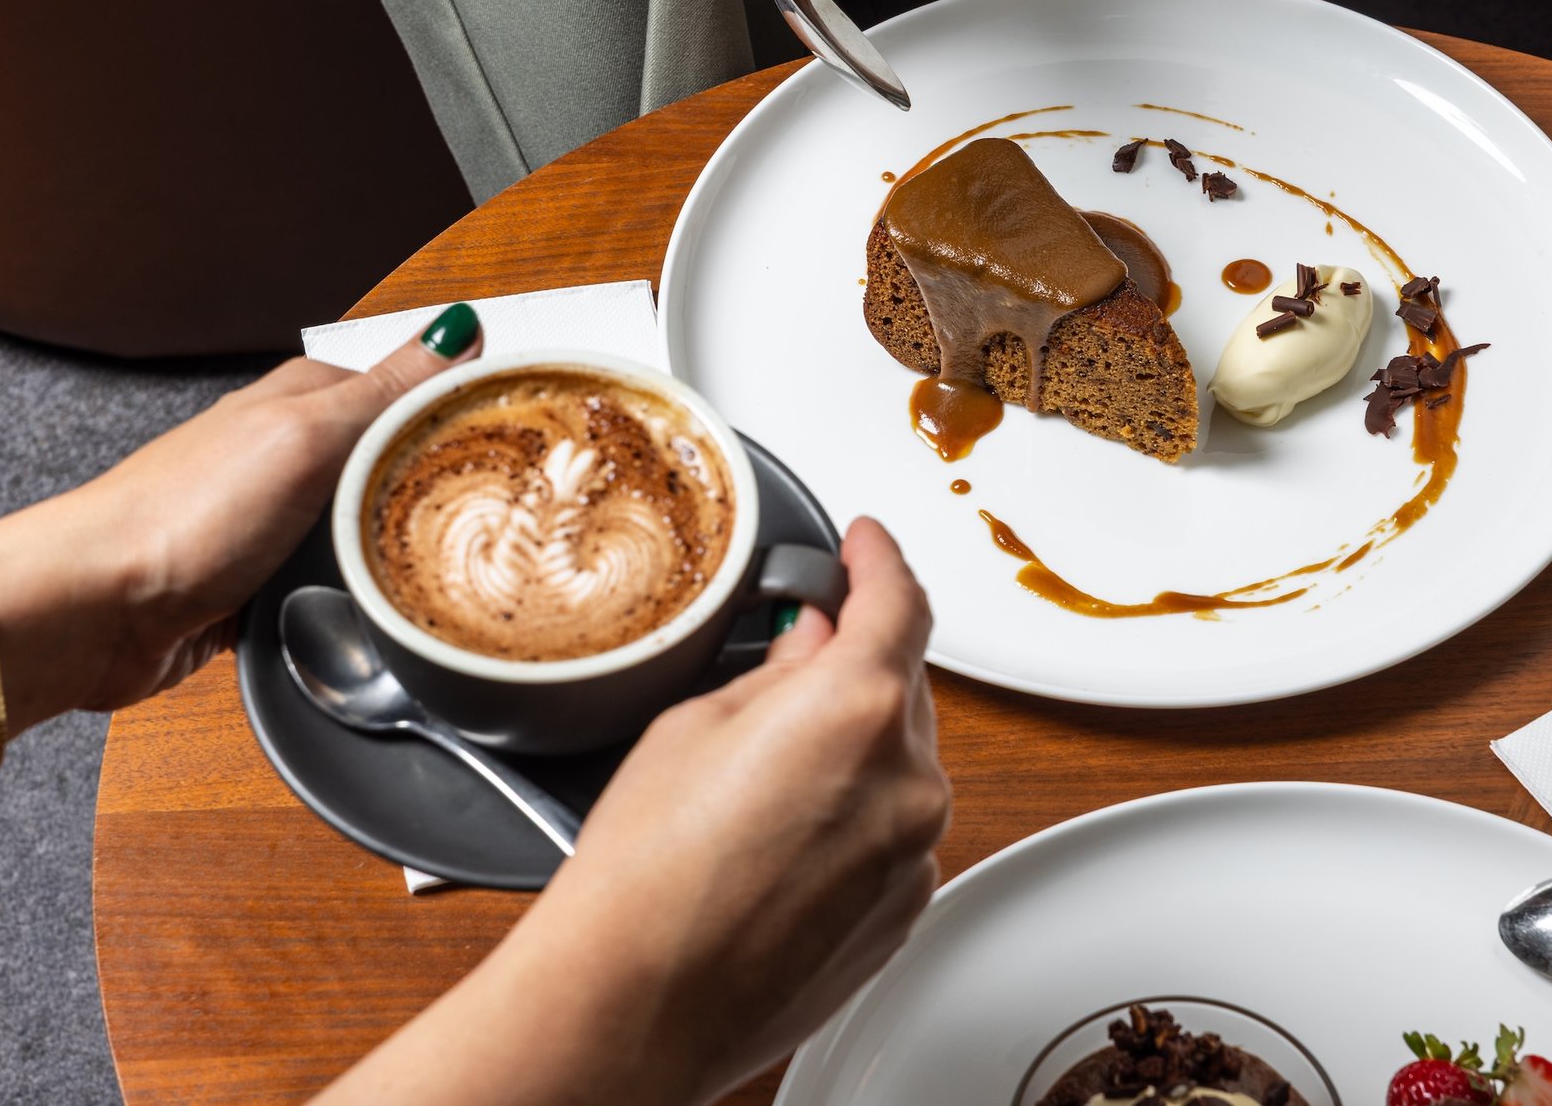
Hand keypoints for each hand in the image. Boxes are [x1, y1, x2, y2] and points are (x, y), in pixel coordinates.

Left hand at [0, 304, 484, 730]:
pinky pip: (341, 589)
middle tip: (498, 524)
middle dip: (441, 495)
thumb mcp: (306, 435)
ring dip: (399, 555)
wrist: (96, 610)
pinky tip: (382, 614)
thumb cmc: (183, 514)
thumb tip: (460, 329)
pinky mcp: (267, 585)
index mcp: (308, 398)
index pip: (416, 390)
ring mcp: (280, 523)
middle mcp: (295, 455)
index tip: (525, 445)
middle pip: (401, 468)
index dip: (469, 415)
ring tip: (446, 575)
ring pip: (374, 533)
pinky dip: (361, 600)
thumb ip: (389, 389)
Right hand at [331, 519, 950, 1105]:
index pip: (899, 600)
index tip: (868, 547)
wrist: (638, 1004)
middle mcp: (908, 780)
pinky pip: (894, 834)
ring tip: (762, 779)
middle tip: (790, 666)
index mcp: (858, 707)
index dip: (880, 559)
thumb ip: (776, 674)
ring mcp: (913, 853)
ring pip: (900, 764)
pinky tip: (781, 839)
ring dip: (853, 750)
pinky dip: (856, 817)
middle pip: (903, 685)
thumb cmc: (646, 878)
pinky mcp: (903, 911)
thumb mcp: (692, 726)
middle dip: (854, 667)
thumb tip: (808, 649)